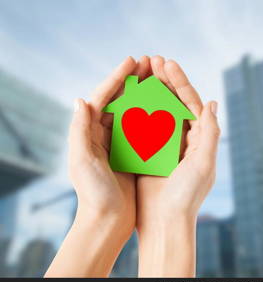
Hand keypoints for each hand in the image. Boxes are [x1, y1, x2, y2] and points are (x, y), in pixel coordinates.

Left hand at [68, 56, 148, 236]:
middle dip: (132, 80)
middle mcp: (102, 135)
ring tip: (157, 77)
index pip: (102, 98)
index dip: (116, 78)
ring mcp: (118, 144)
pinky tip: (163, 105)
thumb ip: (79, 130)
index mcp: (89, 134)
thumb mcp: (82, 161)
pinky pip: (142, 129)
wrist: (108, 220)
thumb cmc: (93, 194)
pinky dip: (151, 115)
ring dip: (144, 94)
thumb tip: (80, 100)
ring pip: (132, 112)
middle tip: (148, 62)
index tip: (132, 61)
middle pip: (118, 100)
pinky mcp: (131, 154)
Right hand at [136, 56, 219, 276]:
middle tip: (151, 61)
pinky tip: (127, 99)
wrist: (164, 223)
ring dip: (148, 92)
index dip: (179, 81)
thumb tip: (212, 102)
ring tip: (138, 74)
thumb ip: (210, 133)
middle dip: (163, 81)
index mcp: (197, 139)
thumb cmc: (185, 197)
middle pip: (172, 103)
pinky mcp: (147, 153)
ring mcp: (163, 145)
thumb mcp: (204, 164)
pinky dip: (136, 112)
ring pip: (155, 112)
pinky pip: (141, 127)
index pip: (190, 103)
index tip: (166, 63)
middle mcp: (181, 140)